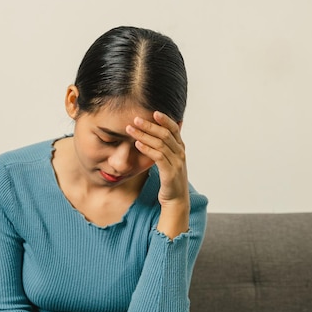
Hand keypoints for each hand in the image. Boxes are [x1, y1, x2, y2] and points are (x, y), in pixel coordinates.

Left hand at [127, 111, 189, 237]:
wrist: (176, 200)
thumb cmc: (170, 180)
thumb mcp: (169, 161)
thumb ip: (165, 148)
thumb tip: (155, 135)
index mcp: (180, 148)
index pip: (174, 129)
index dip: (165, 119)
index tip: (153, 112)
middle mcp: (180, 153)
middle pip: (165, 134)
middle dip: (149, 125)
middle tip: (135, 119)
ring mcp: (176, 162)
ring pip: (160, 143)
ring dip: (144, 135)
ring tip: (131, 129)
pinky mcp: (170, 172)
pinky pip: (158, 157)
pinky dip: (147, 149)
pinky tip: (137, 144)